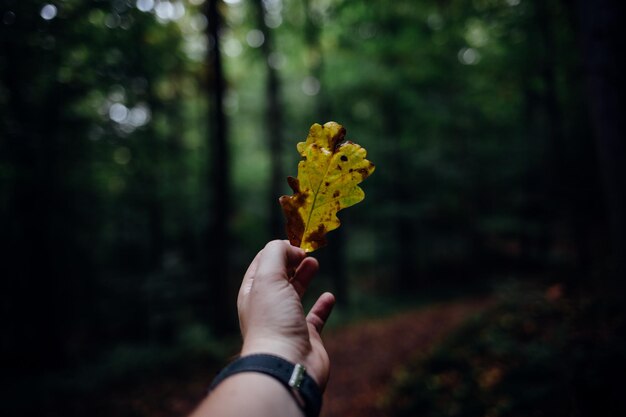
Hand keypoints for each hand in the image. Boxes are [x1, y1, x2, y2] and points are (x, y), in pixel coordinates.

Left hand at [237, 240, 335, 389]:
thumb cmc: (273, 321)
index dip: (278, 249)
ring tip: (314, 263)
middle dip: (291, 260)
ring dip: (304, 276)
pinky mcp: (307, 337)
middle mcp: (268, 307)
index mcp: (253, 293)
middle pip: (279, 277)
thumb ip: (277, 253)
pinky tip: (329, 296)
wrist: (285, 365)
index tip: (296, 242)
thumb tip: (293, 249)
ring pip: (295, 294)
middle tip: (307, 251)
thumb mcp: (268, 277)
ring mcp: (287, 322)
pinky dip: (323, 305)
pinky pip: (315, 317)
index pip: (262, 264)